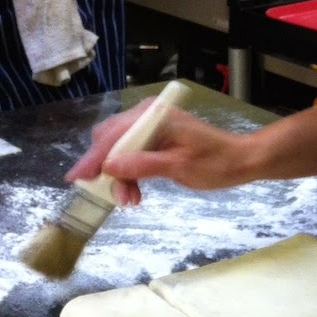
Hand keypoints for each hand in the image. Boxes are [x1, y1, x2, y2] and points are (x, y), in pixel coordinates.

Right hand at [65, 101, 263, 205]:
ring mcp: (150, 127)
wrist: (240, 161)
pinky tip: (135, 193)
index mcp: (153, 116)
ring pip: (119, 152)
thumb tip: (109, 167)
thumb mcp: (178, 167)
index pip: (113, 136)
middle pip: (110, 141)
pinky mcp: (154, 139)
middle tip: (114, 197)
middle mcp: (147, 116)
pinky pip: (131, 156)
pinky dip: (130, 175)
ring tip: (130, 200)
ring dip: (119, 177)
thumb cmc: (215, 163)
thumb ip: (142, 165)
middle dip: (107, 171)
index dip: (93, 158)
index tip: (76, 179)